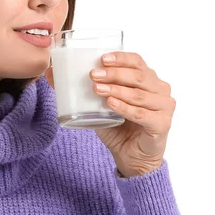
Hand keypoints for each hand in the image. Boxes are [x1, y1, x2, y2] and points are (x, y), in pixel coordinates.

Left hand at [89, 52, 175, 177]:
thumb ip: (79, 88)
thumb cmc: (117, 125)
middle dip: (114, 73)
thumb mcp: (97, 104)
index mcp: (147, 78)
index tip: (101, 58)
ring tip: (97, 89)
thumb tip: (50, 72)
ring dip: (117, 90)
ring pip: (139, 94)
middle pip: (138, 76)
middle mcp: (159, 89)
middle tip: (93, 75)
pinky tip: (111, 104)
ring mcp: (164, 106)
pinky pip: (143, 114)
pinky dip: (126, 108)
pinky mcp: (162, 124)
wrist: (130, 156)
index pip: (137, 61)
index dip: (120, 58)